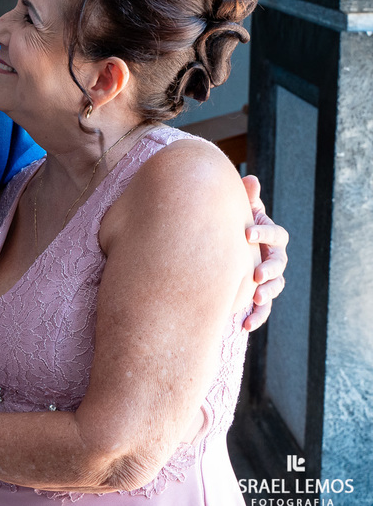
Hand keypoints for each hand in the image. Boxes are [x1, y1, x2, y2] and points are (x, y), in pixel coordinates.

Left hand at [241, 175, 288, 330]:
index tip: (246, 232)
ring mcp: (269, 278)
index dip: (264, 233)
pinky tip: (244, 325)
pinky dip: (256, 318)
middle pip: (279, 264)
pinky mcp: (258, 295)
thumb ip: (247, 199)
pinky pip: (262, 310)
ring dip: (266, 294)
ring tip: (255, 300)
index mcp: (272, 237)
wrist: (226, 245)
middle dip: (269, 270)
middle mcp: (274, 258)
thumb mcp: (240, 212)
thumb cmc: (234, 225)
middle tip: (255, 274)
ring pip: (275, 288)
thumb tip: (250, 179)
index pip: (277, 235)